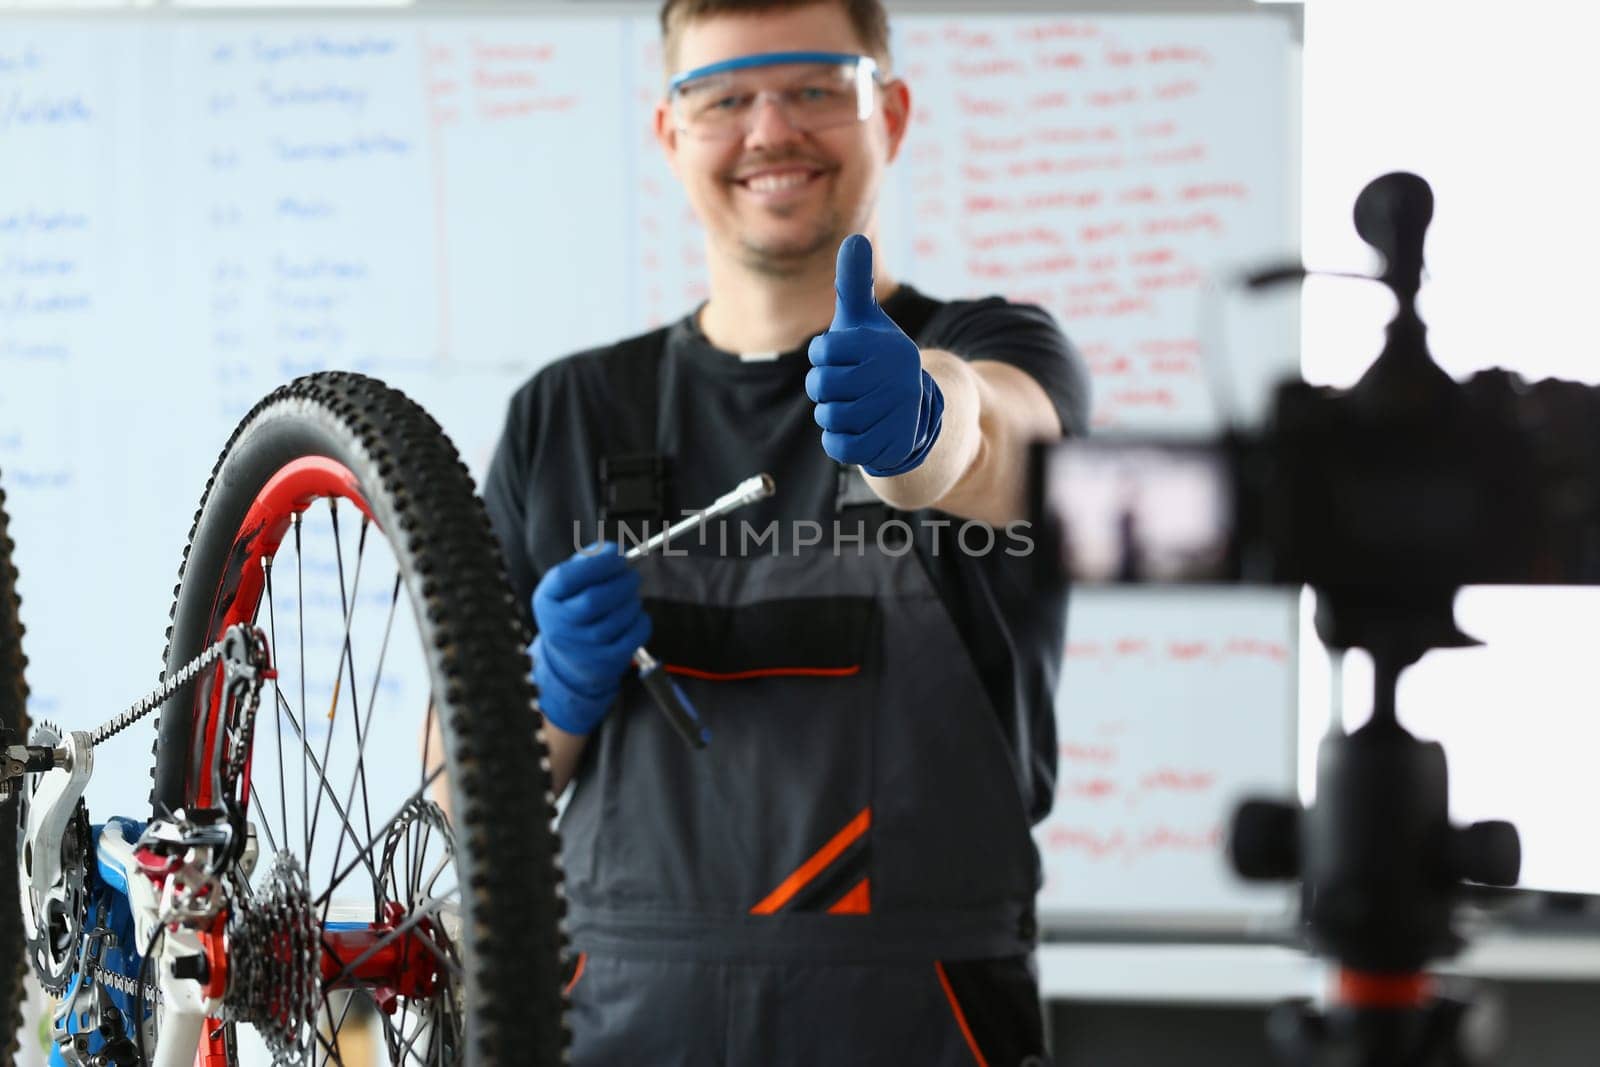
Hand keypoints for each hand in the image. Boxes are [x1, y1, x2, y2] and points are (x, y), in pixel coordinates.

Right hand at [530, 543, 651, 735]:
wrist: (570, 661)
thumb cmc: (573, 609)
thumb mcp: (568, 586)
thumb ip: (587, 562)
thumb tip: (615, 551)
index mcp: (547, 600)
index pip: (567, 578)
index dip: (598, 563)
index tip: (618, 555)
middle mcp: (559, 627)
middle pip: (595, 600)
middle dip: (622, 581)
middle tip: (632, 575)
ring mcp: (582, 648)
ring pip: (618, 617)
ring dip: (632, 600)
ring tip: (629, 597)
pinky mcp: (605, 662)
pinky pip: (634, 634)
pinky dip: (641, 620)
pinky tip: (633, 616)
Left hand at [806, 234, 943, 476]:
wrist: (913, 415)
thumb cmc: (877, 362)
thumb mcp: (866, 323)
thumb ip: (855, 285)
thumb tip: (854, 239)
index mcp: (888, 346)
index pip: (823, 351)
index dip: (822, 356)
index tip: (838, 357)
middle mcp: (897, 378)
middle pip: (821, 386)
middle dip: (824, 388)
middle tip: (845, 386)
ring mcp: (896, 414)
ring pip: (829, 416)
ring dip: (832, 414)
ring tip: (852, 407)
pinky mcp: (890, 446)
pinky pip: (838, 446)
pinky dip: (838, 440)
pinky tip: (855, 429)